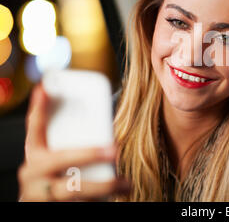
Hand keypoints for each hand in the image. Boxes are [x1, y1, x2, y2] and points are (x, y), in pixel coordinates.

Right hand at [18, 83, 129, 200]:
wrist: (43, 208)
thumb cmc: (56, 180)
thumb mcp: (57, 161)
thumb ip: (73, 145)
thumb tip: (107, 131)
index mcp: (35, 155)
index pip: (35, 127)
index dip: (38, 107)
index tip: (44, 88)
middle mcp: (33, 174)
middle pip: (61, 160)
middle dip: (89, 154)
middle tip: (114, 150)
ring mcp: (39, 196)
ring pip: (74, 190)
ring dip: (104, 186)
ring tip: (126, 184)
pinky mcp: (51, 210)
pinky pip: (79, 205)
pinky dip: (97, 202)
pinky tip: (115, 198)